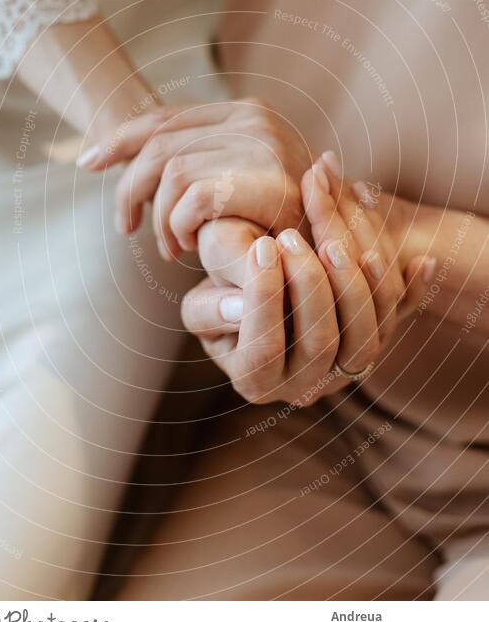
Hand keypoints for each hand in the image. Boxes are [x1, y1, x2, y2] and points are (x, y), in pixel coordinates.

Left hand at [76, 99, 311, 258]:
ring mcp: (265, 146)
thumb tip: (114, 153)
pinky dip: (177, 225)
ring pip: (169, 172)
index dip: (119, 140)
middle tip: (127, 227)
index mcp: (247, 112)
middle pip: (159, 143)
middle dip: (128, 188)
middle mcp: (256, 119)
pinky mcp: (269, 180)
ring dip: (157, 218)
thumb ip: (194, 162)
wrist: (338, 249)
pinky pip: (191, 197)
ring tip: (168, 246)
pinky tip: (186, 246)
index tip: (88, 162)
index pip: (164, 118)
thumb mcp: (233, 183)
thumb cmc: (277, 221)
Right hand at [181, 157, 435, 404]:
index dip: (263, 298)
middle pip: (319, 343)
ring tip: (332, 241)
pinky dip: (412, 291)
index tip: (260, 247)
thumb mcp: (200, 307)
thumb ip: (210, 311)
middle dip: (307, 285)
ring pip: (364, 338)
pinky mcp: (374, 344)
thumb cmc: (225, 300)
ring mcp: (345, 370)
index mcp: (255, 379)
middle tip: (291, 236)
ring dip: (353, 287)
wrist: (263, 301)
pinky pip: (398, 321)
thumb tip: (236, 308)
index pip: (262, 348)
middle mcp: (305, 385)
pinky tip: (421, 261)